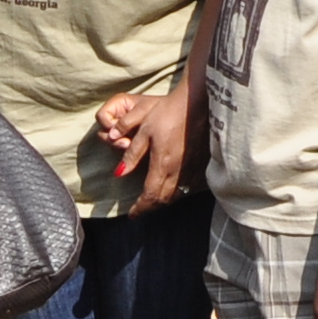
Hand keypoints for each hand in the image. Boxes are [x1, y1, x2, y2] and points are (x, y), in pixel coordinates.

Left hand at [98, 85, 192, 216]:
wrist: (197, 104)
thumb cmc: (168, 112)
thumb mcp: (144, 130)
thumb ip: (132, 154)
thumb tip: (119, 173)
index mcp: (163, 164)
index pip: (150, 195)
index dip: (140, 207)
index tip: (132, 214)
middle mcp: (178, 170)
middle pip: (163, 199)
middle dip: (150, 207)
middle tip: (139, 209)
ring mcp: (191, 168)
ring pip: (176, 194)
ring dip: (163, 201)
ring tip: (152, 201)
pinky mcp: (199, 163)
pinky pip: (187, 186)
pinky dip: (177, 193)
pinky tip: (171, 188)